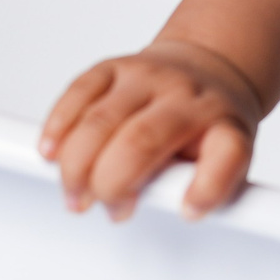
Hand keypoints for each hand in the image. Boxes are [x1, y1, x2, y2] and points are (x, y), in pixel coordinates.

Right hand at [38, 39, 264, 221]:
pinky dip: (58, 127)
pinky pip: (78, 93)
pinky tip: (51, 153)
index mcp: (224, 124)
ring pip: (100, 121)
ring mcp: (147, 76)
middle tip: (109, 210)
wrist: (208, 68)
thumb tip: (178, 210)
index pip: (226, 153)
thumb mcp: (228, 158)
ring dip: (77, 167)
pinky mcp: (113, 67)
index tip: (189, 211)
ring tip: (76, 197)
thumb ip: (208, 185)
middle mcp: (186, 95)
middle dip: (113, 185)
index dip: (207, 187)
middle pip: (141, 140)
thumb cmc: (210, 126)